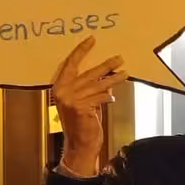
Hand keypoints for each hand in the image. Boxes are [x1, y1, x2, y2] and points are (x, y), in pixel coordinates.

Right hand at [51, 36, 126, 174]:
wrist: (79, 145)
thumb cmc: (82, 124)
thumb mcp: (83, 102)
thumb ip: (89, 88)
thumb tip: (106, 73)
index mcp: (59, 87)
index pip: (70, 64)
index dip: (81, 51)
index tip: (92, 40)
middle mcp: (63, 91)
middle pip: (88, 73)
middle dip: (106, 65)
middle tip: (119, 58)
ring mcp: (71, 99)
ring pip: (97, 85)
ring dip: (113, 79)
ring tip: (125, 73)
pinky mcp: (80, 108)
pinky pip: (99, 97)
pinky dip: (107, 97)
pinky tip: (112, 98)